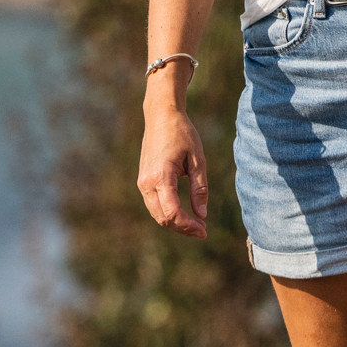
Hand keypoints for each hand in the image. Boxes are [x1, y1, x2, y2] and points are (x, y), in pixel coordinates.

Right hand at [137, 103, 211, 236]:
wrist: (161, 116)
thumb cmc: (182, 134)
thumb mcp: (197, 160)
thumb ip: (199, 189)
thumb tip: (202, 215)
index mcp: (161, 176)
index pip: (172, 212)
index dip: (188, 225)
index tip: (204, 230)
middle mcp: (147, 182)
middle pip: (163, 218)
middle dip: (182, 228)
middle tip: (203, 231)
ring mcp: (142, 182)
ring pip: (157, 214)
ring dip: (175, 223)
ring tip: (196, 224)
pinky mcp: (143, 180)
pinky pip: (154, 205)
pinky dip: (168, 213)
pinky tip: (184, 213)